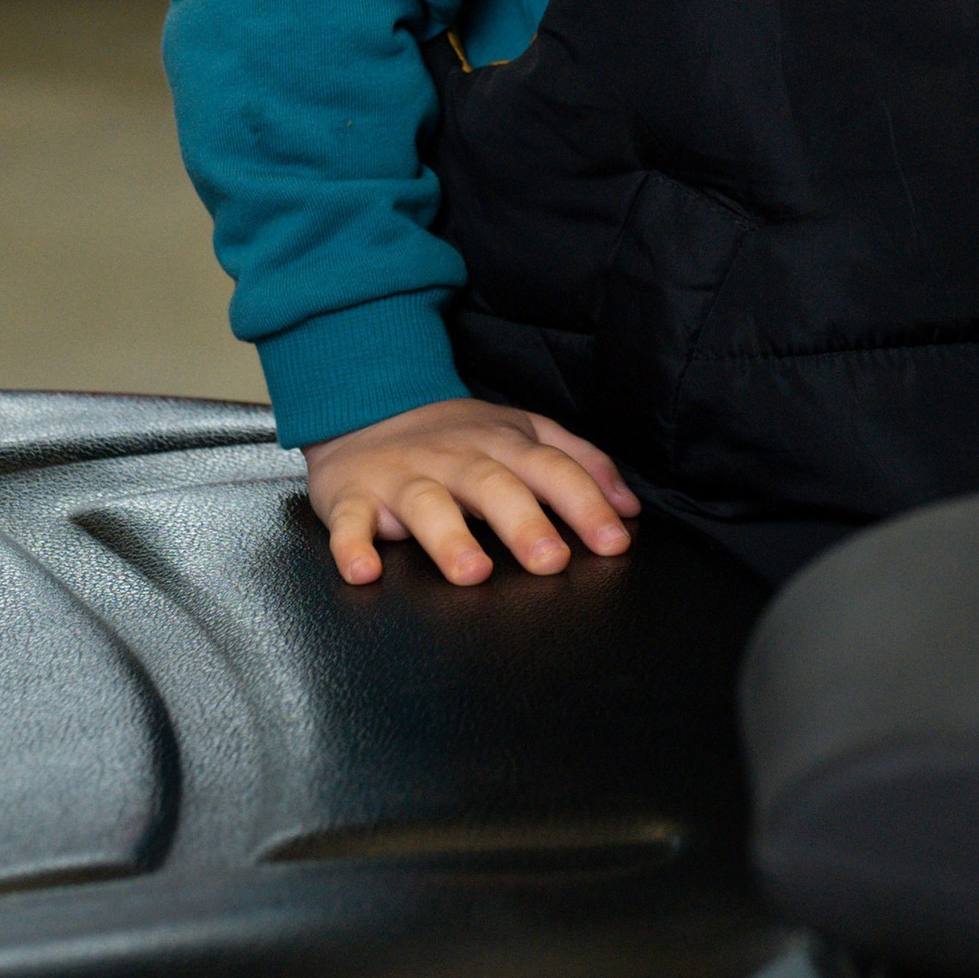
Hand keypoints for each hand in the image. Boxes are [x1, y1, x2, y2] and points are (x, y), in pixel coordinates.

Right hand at [304, 398, 639, 585]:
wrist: (365, 406)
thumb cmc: (456, 436)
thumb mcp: (523, 433)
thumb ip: (579, 464)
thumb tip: (629, 507)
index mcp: (502, 444)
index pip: (552, 470)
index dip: (585, 504)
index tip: (614, 542)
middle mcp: (456, 459)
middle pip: (494, 486)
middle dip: (524, 523)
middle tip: (551, 561)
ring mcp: (402, 478)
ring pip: (426, 504)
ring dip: (449, 537)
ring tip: (472, 571)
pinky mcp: (352, 497)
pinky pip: (349, 521)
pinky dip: (351, 545)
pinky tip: (365, 570)